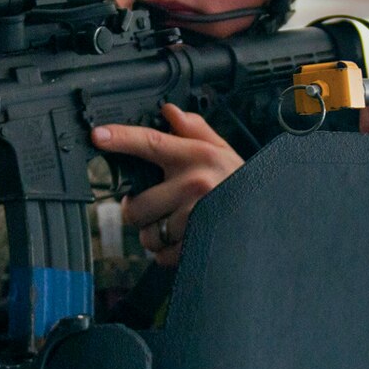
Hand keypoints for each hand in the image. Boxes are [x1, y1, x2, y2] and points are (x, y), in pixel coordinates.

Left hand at [92, 103, 241, 267]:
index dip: (121, 138)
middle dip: (139, 212)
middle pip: (136, 206)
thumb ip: (196, 130)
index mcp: (197, 157)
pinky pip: (162, 255)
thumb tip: (170, 112)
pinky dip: (168, 253)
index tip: (97, 136)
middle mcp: (194, 184)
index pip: (151, 143)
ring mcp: (195, 216)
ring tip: (175, 225)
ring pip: (148, 234)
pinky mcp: (197, 245)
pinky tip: (184, 241)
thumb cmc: (242, 183)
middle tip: (155, 207)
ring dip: (155, 235)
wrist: (270, 215)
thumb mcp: (224, 152)